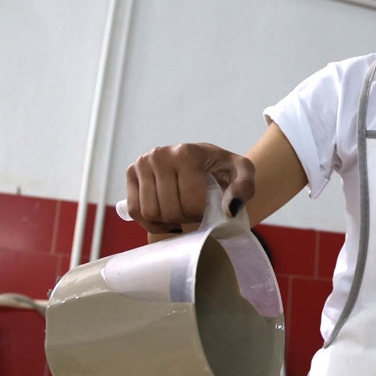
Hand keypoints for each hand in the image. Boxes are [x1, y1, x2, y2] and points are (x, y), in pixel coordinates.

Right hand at [125, 142, 254, 233]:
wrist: (204, 161)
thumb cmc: (223, 169)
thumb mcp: (243, 173)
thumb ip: (244, 188)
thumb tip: (229, 209)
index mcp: (187, 152)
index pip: (190, 201)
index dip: (202, 214)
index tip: (209, 209)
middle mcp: (160, 154)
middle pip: (169, 209)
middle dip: (185, 218)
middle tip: (196, 213)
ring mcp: (143, 163)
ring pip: (150, 212)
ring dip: (169, 221)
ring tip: (182, 213)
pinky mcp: (131, 173)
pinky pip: (135, 210)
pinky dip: (150, 222)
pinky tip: (166, 219)